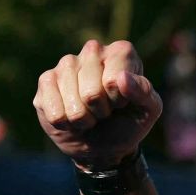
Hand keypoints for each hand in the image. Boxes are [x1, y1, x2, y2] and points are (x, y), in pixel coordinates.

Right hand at [33, 40, 162, 168]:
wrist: (104, 143)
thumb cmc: (129, 121)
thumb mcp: (149, 110)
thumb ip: (144, 92)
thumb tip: (122, 78)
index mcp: (121, 53)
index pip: (114, 80)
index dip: (119, 100)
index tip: (123, 102)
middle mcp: (93, 51)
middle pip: (92, 93)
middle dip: (101, 111)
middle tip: (106, 110)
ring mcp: (67, 63)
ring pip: (73, 103)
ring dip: (84, 119)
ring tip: (91, 114)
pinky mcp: (46, 79)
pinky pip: (54, 110)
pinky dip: (66, 123)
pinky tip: (71, 116)